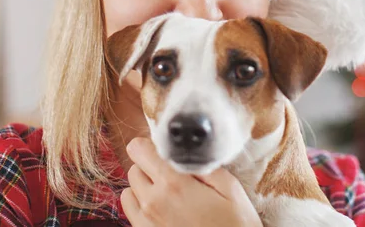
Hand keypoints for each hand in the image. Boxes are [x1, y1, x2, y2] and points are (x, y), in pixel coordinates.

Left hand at [121, 137, 262, 226]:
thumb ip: (204, 165)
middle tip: (175, 174)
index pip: (140, 149)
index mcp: (174, 184)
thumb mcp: (230, 188)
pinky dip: (140, 203)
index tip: (168, 152)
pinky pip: (129, 209)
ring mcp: (146, 221)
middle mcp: (153, 201)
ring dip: (145, 185)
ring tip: (169, 192)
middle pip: (135, 167)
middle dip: (151, 166)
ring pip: (130, 188)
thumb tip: (185, 152)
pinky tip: (161, 207)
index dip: (152, 146)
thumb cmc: (235, 225)